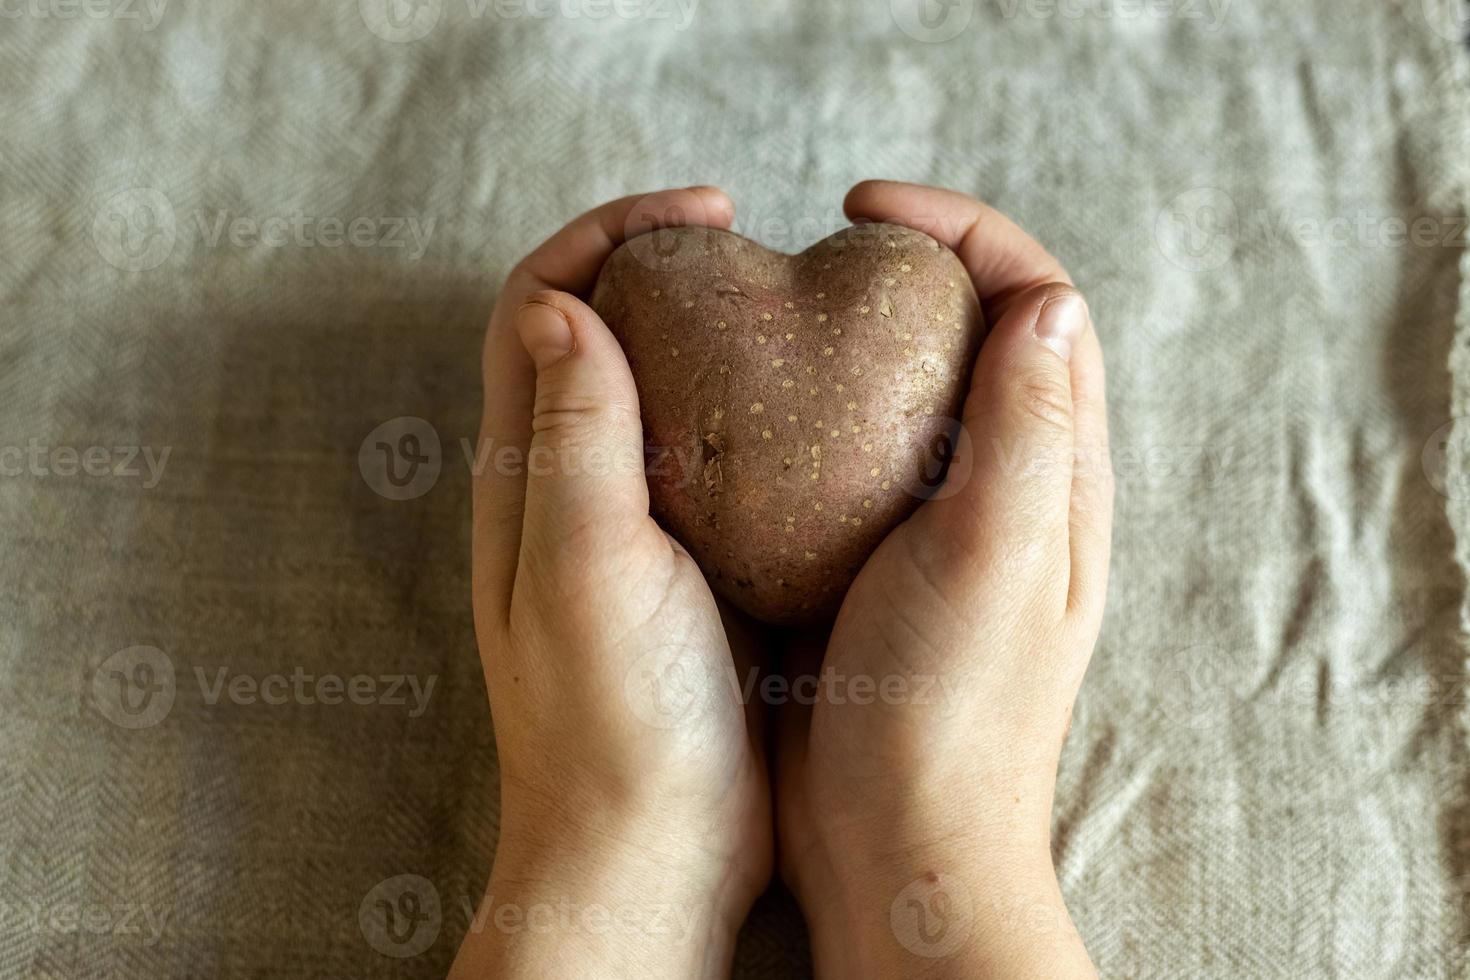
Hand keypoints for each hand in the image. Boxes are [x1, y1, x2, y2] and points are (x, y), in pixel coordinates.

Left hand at [451, 187, 771, 979]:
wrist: (652, 855)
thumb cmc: (614, 725)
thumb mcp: (588, 567)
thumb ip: (575, 436)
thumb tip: (566, 301)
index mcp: (529, 477)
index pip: (540, 304)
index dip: (610, 235)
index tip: (707, 217)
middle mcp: (567, 491)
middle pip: (594, 332)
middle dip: (660, 264)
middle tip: (749, 243)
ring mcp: (629, 531)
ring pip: (657, 393)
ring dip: (708, 333)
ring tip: (787, 312)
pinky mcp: (689, 573)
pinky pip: (713, 464)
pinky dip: (752, 416)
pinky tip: (819, 420)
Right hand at [776, 181, 1111, 977]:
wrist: (898, 845)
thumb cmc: (954, 713)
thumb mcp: (997, 558)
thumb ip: (1027, 429)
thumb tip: (1047, 300)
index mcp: (1056, 470)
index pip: (1037, 300)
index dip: (964, 227)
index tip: (864, 208)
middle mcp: (1006, 484)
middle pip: (972, 330)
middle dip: (905, 263)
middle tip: (815, 247)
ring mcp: (936, 523)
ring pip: (901, 388)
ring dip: (848, 334)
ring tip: (776, 312)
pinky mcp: (871, 560)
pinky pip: (842, 454)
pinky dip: (802, 411)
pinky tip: (744, 412)